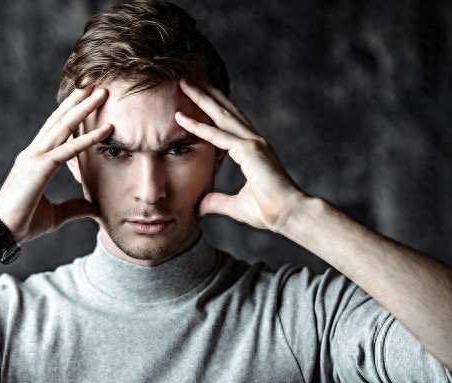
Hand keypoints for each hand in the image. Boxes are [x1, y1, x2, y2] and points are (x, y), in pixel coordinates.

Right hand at [0, 87, 112, 242]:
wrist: (0, 232)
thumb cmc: (21, 224)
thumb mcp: (55, 215)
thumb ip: (74, 208)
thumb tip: (93, 208)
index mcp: (34, 161)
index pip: (54, 132)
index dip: (69, 115)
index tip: (83, 101)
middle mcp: (33, 153)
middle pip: (59, 121)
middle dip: (77, 102)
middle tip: (94, 86)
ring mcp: (35, 157)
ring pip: (64, 127)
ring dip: (84, 109)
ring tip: (100, 92)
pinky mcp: (40, 167)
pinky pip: (69, 149)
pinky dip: (89, 138)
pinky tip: (106, 129)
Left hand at [175, 80, 303, 230]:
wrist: (290, 214)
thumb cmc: (269, 211)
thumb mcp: (235, 206)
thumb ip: (216, 202)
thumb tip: (199, 206)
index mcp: (252, 150)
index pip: (227, 125)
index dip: (211, 110)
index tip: (196, 98)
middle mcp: (252, 141)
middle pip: (224, 112)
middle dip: (205, 94)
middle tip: (187, 79)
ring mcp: (252, 143)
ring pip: (220, 116)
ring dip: (201, 98)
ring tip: (184, 83)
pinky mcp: (250, 151)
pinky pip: (218, 136)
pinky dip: (199, 127)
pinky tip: (181, 118)